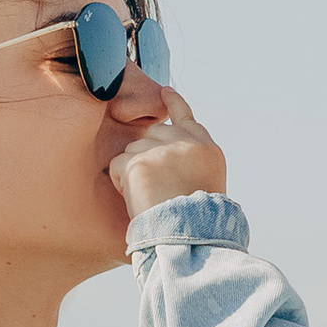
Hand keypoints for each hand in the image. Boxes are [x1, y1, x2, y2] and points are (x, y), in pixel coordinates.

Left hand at [109, 94, 227, 218]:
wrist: (190, 235)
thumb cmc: (198, 220)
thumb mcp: (208, 182)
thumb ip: (192, 161)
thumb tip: (169, 157)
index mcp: (207, 148)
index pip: (186, 117)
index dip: (173, 103)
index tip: (165, 91)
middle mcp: (187, 142)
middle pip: (154, 133)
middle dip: (148, 153)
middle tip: (157, 184)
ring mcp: (162, 149)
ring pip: (133, 149)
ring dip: (135, 171)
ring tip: (151, 196)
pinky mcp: (139, 161)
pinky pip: (118, 166)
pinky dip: (121, 182)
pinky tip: (137, 197)